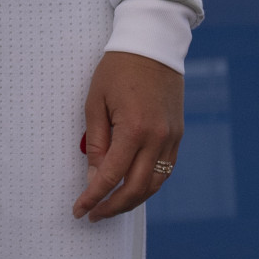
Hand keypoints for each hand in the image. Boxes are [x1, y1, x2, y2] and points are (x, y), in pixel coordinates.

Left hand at [74, 51, 183, 221]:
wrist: (152, 44)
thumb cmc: (118, 69)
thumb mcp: (96, 102)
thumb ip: (96, 143)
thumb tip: (94, 177)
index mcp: (133, 129)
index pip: (111, 176)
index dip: (93, 197)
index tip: (79, 210)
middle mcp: (157, 138)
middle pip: (136, 189)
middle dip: (112, 207)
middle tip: (94, 214)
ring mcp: (172, 138)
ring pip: (154, 185)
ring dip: (132, 201)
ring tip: (111, 206)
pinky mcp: (178, 134)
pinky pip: (165, 170)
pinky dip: (149, 185)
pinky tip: (133, 187)